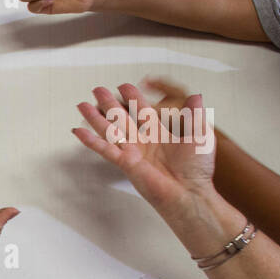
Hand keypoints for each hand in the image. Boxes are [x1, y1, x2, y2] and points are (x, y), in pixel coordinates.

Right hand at [73, 81, 215, 214]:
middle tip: (98, 91)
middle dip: (108, 103)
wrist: (189, 192)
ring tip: (83, 105)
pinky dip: (90, 141)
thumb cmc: (197, 170)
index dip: (132, 97)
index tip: (123, 86)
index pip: (142, 110)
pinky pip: (105, 149)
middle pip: (121, 117)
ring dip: (95, 117)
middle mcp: (143, 142)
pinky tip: (78, 132)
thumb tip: (196, 96)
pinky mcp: (126, 163)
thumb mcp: (201, 134)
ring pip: (109, 130)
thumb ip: (195, 114)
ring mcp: (132, 152)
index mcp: (159, 133)